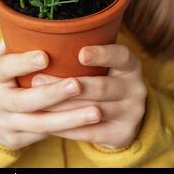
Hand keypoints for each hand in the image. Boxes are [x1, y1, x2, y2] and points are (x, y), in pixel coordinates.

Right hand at [0, 41, 101, 149]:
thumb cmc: (2, 77)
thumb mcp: (1, 58)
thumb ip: (16, 41)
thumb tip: (36, 13)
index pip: (6, 68)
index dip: (24, 62)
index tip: (45, 56)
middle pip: (25, 100)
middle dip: (53, 93)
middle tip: (78, 84)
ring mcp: (6, 123)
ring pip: (40, 123)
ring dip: (69, 119)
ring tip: (96, 111)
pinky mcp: (16, 140)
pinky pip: (45, 136)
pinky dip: (68, 131)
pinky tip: (89, 125)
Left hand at [31, 44, 146, 148]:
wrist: (124, 114)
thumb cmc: (103, 77)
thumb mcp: (105, 63)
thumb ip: (84, 54)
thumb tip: (47, 39)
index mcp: (131, 65)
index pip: (120, 56)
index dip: (102, 54)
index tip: (81, 54)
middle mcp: (136, 88)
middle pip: (101, 87)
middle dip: (68, 84)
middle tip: (37, 79)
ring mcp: (132, 113)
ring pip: (92, 111)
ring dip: (62, 107)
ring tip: (37, 101)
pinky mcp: (123, 134)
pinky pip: (90, 133)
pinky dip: (67, 128)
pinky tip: (47, 122)